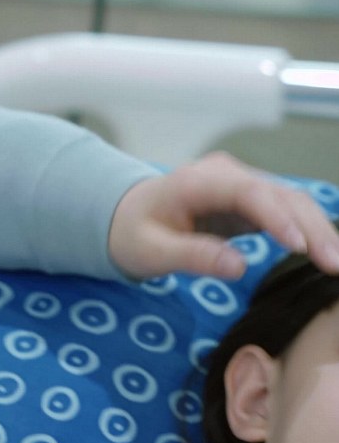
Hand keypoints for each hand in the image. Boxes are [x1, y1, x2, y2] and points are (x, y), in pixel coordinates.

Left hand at [109, 151, 338, 278]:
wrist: (124, 217)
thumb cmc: (132, 234)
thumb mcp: (150, 251)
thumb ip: (191, 256)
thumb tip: (238, 267)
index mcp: (197, 181)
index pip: (247, 192)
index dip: (277, 216)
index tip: (300, 246)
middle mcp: (225, 174)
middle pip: (279, 193)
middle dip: (312, 227)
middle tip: (334, 265)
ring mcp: (241, 183)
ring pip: (290, 200)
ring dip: (318, 229)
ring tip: (336, 264)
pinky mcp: (250, 199)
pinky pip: (286, 210)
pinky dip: (308, 230)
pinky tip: (326, 253)